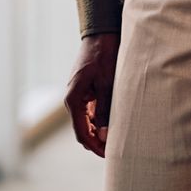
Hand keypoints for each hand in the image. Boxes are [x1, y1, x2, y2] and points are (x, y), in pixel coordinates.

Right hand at [65, 32, 119, 157]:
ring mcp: (79, 96)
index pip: (81, 132)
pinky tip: (113, 126)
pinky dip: (99, 121)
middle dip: (97, 143)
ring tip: (117, 142)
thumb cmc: (103, 55)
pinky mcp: (86, 92)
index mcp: (73, 99)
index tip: (109, 156)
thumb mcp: (106, 82)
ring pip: (87, 123)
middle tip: (115, 152)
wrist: (100, 34)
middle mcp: (73, 100)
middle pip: (82, 130)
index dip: (94, 147)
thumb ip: (104, 109)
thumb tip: (103, 136)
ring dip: (98, 133)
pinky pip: (91, 112)